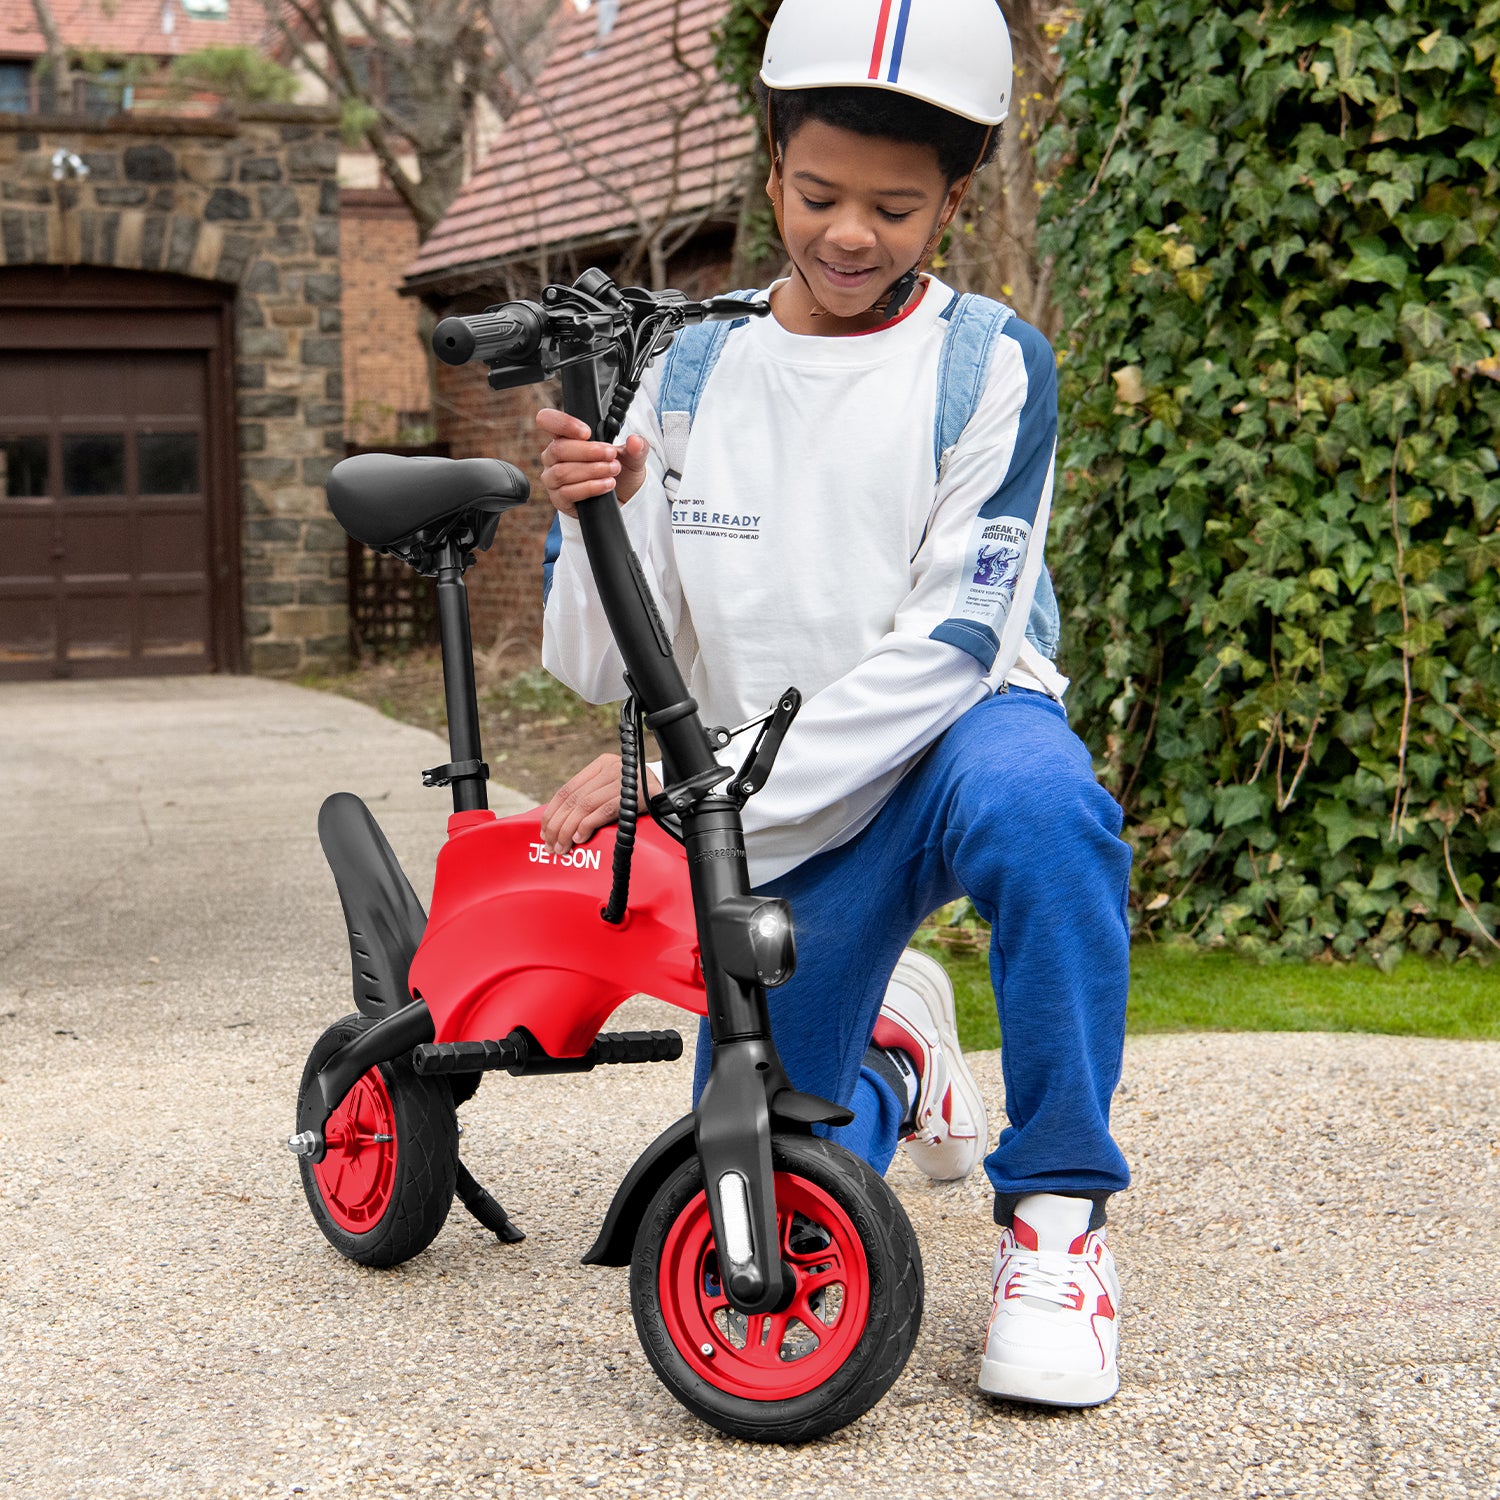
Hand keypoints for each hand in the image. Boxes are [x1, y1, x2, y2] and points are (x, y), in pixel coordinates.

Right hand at [536, 408, 649, 516]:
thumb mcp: (632, 457)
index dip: (563, 424)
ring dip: (591, 470)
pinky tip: (606, 485)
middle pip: (559, 449)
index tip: (586, 433)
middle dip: (588, 451)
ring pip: (562, 472)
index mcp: (565, 437)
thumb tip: (635, 441)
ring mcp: (554, 479)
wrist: (622, 499)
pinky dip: (590, 487)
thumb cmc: (618, 471)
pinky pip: (568, 492)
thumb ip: (636, 447)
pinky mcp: (559, 499)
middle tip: (611, 455)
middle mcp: (554, 456)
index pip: (548, 421)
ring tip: (612, 470)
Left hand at [540, 754, 664, 853]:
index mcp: (601, 765)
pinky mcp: (634, 795)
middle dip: (557, 825)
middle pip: (572, 799)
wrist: (674, 794)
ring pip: (584, 805)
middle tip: (551, 845)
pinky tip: (580, 838)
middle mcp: (610, 768)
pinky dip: (587, 825)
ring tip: (562, 847)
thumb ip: (591, 798)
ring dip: (568, 830)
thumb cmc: (641, 797)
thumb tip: (560, 822)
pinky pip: (603, 810)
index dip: (551, 812)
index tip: (544, 831)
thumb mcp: (613, 790)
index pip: (567, 789)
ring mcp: (622, 780)